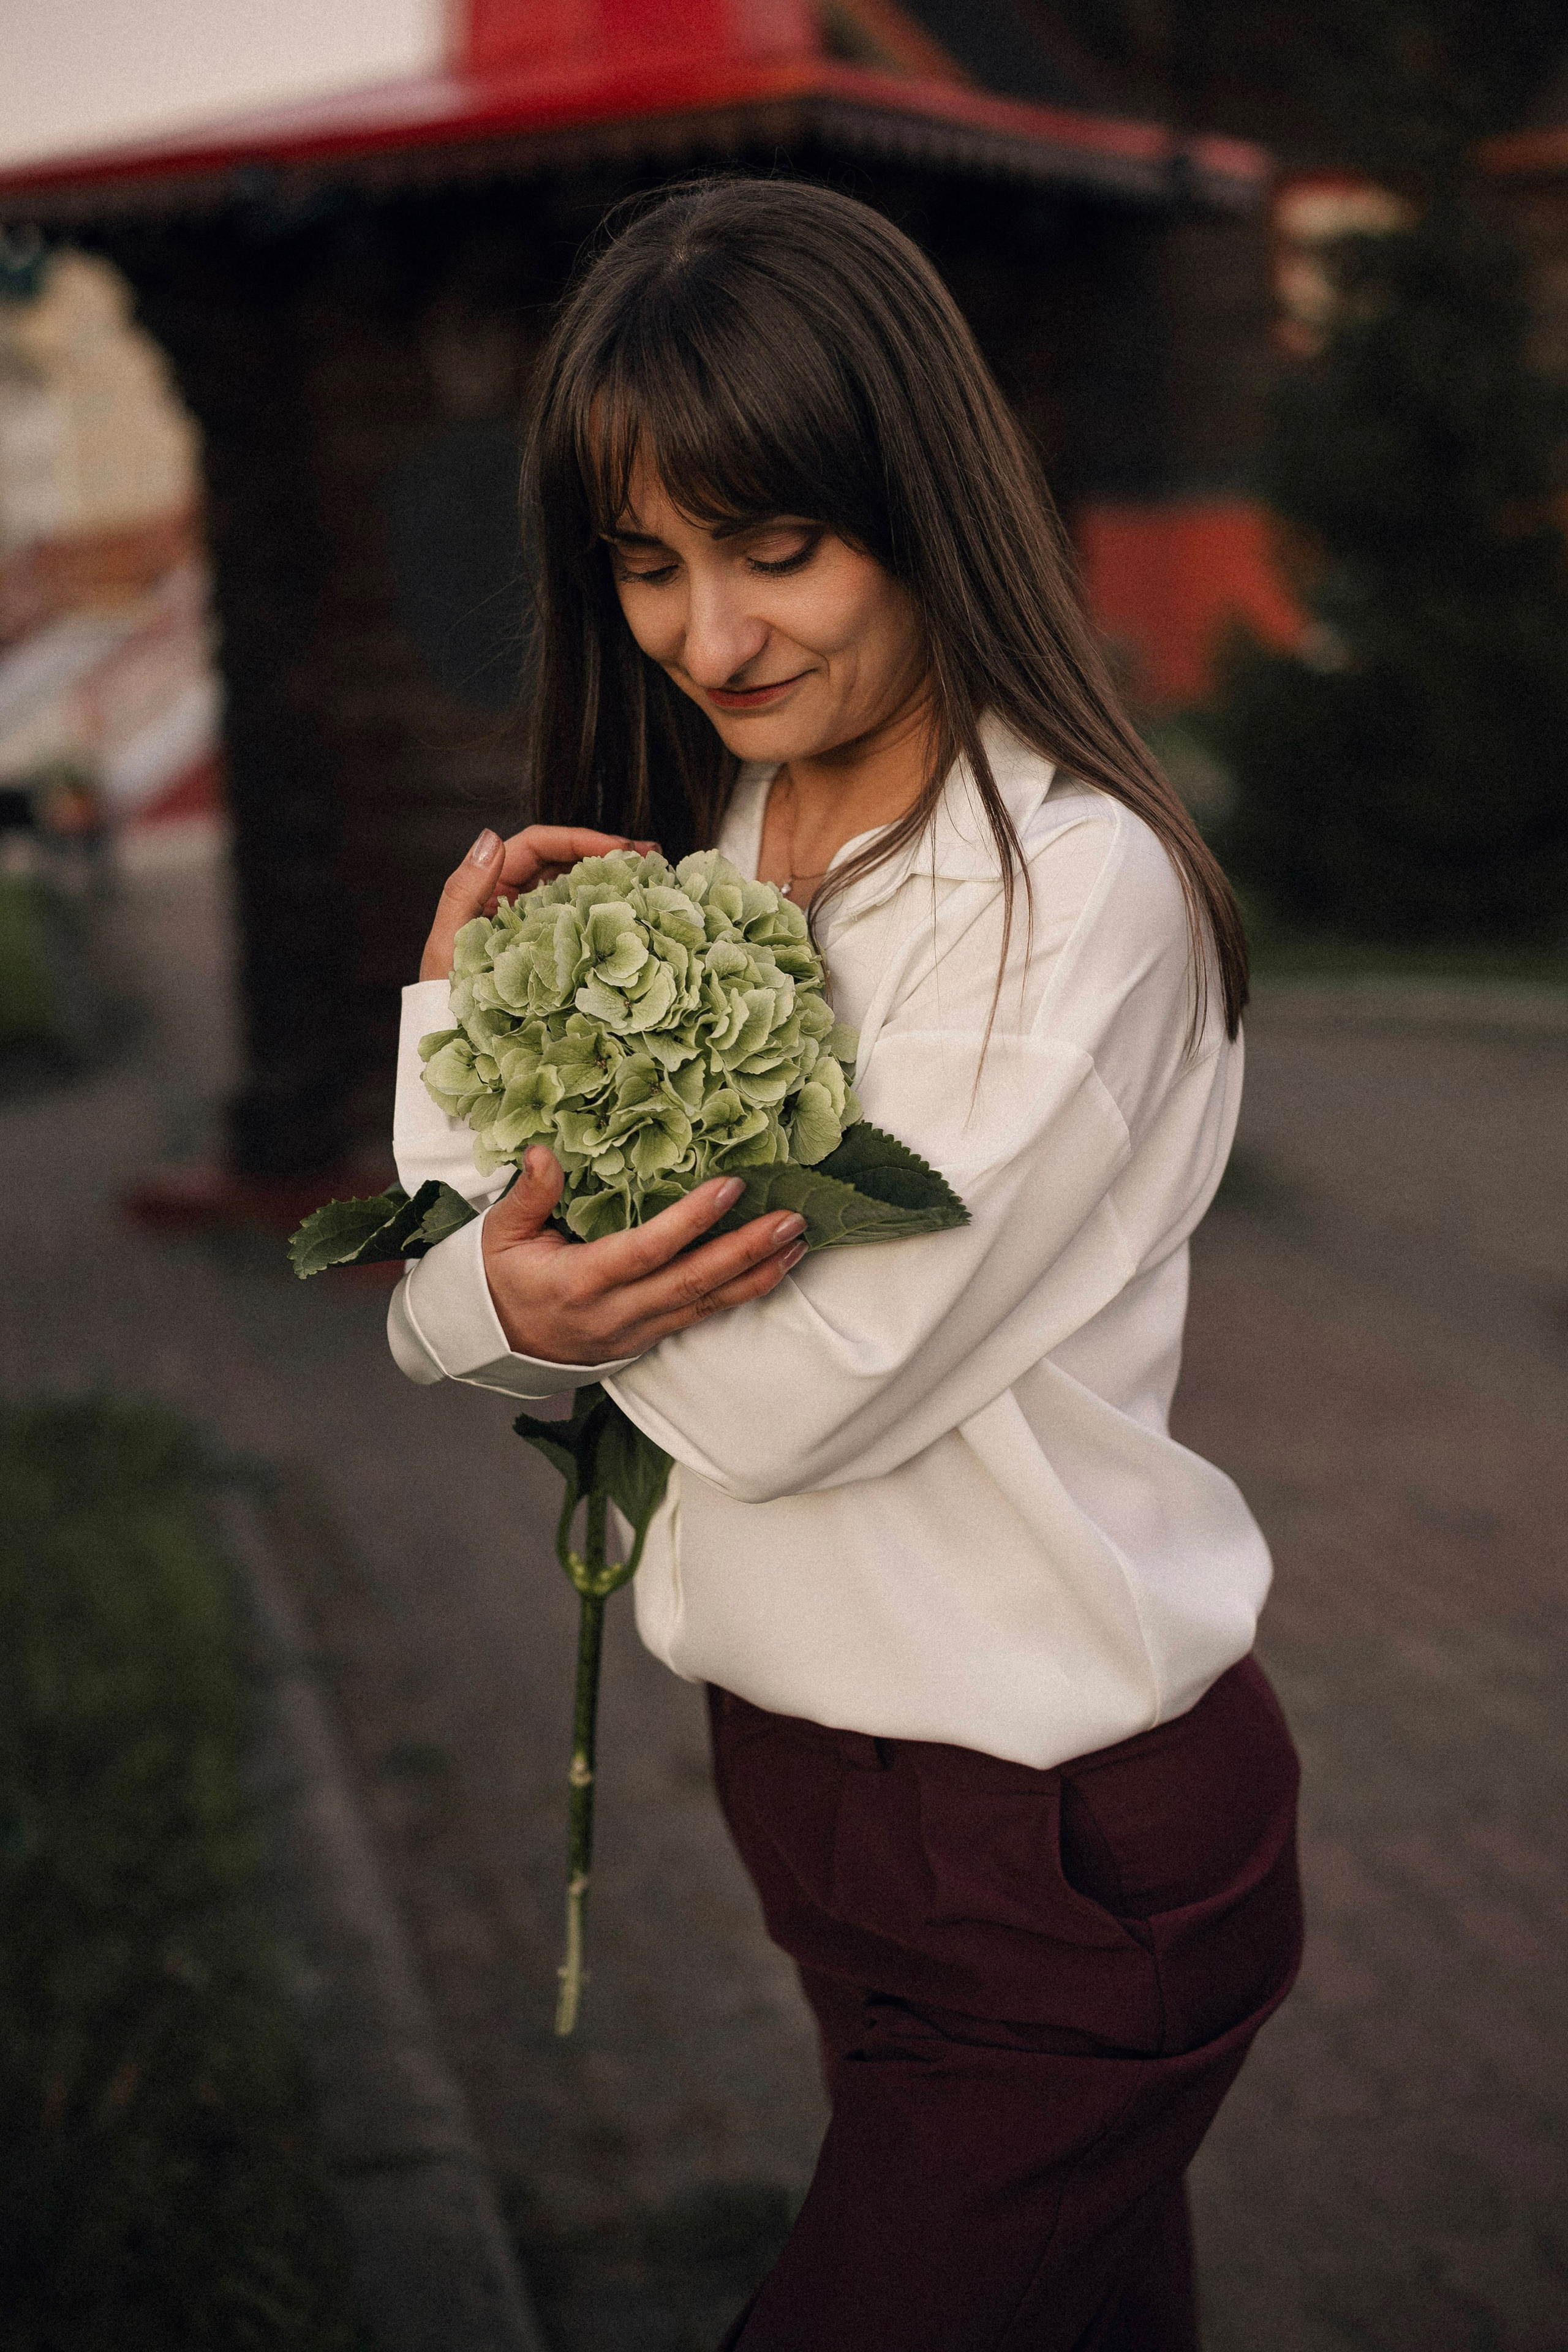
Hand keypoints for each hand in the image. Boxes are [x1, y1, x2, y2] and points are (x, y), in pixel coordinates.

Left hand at [420, 825, 659, 981]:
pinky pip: (580, 924)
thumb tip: (490, 839)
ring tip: (648, 881)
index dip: (579, 840)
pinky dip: (606, 915)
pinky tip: (632, 916)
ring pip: (576, 889)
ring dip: (611, 881)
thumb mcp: (448, 943)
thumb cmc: (443, 997)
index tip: (619, 849)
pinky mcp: (551, 951)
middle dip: (606, 855)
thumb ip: (463, 890)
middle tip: (648, 858)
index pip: (538, 846)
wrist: (454, 1040)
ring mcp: (536, 925)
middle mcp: (515, 901)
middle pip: (564, 862)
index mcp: (490, 888)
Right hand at [481, 1149, 807, 1363]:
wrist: (495, 1343)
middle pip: (691, 1283)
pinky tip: (774, 1271)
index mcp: (579, 1281)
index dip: (689, 1221)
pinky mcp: (648, 1340)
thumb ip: (529, 1194)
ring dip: (757, 1276)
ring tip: (799, 1244)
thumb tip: (545, 1151)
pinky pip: (701, 1317)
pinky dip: (742, 1294)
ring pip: (706, 1306)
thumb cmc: (500, 1278)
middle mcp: (615, 1313)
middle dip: (746, 1252)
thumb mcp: (500, 1233)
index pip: (645, 1250)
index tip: (730, 1186)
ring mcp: (636, 1332)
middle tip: (792, 1220)